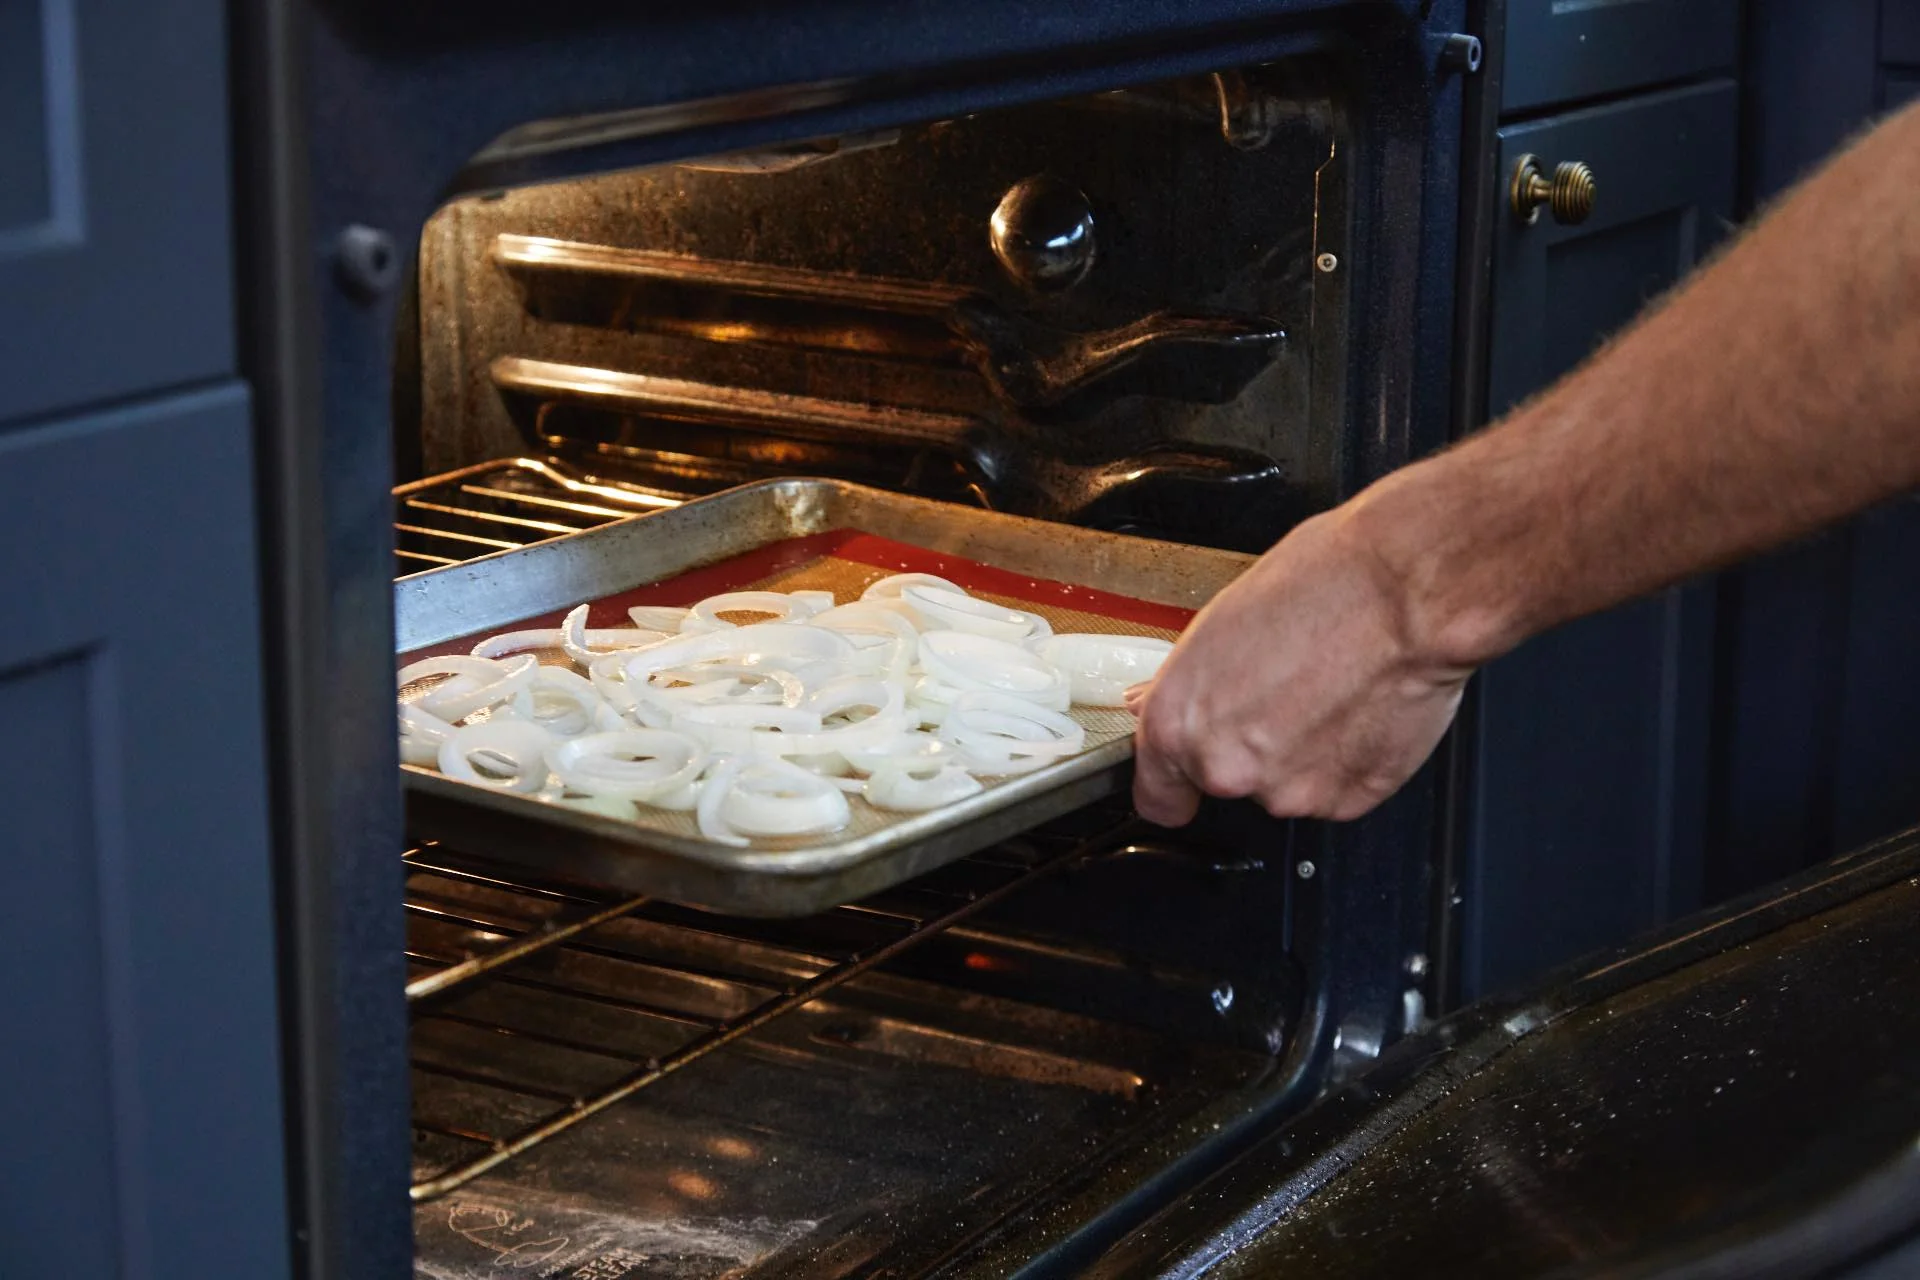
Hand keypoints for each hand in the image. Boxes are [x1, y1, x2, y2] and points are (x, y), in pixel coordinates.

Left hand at [1130, 504, 1472, 824]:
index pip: (1155, 795)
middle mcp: (1225, 767)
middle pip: (1224, 783)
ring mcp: (1289, 791)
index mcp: (1178, 723)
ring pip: (1284, 787)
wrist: (1406, 592)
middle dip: (1247, 749)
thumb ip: (1188, 683)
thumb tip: (1161, 699)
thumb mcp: (1220, 623)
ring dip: (1299, 754)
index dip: (1174, 783)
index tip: (1186, 777)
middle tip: (1277, 695)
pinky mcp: (1348, 799)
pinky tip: (1354, 708)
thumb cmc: (1321, 586)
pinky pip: (1336, 789)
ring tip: (1324, 691)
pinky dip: (1344, 761)